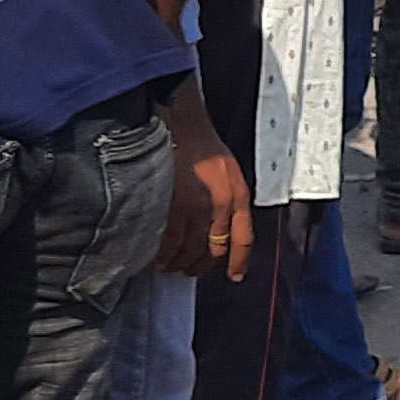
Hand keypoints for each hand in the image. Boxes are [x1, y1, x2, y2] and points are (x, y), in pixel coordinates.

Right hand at [156, 85, 252, 280]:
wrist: (180, 123)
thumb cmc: (201, 145)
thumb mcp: (229, 171)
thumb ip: (229, 199)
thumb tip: (219, 228)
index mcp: (238, 195)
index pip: (243, 238)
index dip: (239, 261)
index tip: (235, 276)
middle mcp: (222, 204)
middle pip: (213, 250)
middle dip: (199, 264)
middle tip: (187, 269)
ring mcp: (198, 206)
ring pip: (190, 249)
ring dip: (178, 262)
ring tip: (168, 265)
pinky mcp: (174, 205)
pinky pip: (170, 241)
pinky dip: (162, 254)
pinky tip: (156, 256)